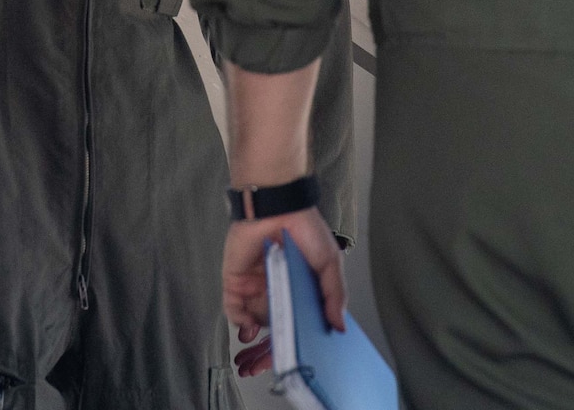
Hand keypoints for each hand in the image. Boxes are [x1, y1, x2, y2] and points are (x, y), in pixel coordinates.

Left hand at [222, 207, 344, 353]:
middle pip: (272, 329)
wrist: (277, 205)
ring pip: (252, 324)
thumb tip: (340, 325)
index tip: (297, 363)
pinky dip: (239, 321)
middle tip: (265, 368)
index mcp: (299, 289)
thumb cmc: (304, 229)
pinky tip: (248, 328)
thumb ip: (334, 294)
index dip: (296, 343)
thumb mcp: (329, 261)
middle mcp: (278, 291)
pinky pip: (234, 309)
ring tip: (252, 361)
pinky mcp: (236, 281)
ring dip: (251, 344)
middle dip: (267, 353)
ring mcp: (256, 287)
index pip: (297, 323)